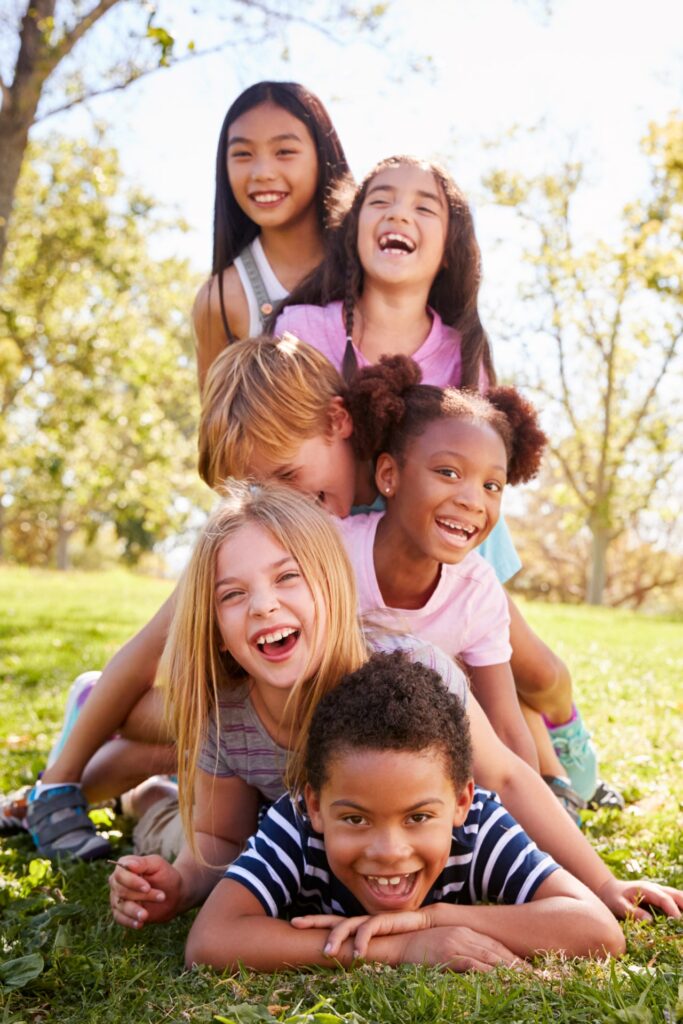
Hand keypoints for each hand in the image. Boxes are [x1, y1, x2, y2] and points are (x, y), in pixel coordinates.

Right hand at [109, 854, 181, 928]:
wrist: (173, 895)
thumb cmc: (165, 876)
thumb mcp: (158, 865)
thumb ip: (143, 862)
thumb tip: (127, 864)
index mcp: (124, 866)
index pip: (120, 874)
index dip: (132, 882)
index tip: (147, 887)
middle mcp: (117, 882)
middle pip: (122, 890)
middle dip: (142, 896)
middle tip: (161, 897)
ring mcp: (117, 898)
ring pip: (121, 906)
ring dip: (135, 911)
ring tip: (146, 915)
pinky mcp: (120, 912)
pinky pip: (120, 918)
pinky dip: (129, 922)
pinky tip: (139, 924)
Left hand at [292, 909, 431, 958]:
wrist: (424, 926)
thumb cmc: (400, 940)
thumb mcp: (378, 949)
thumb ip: (364, 952)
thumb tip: (344, 964)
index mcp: (356, 928)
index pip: (331, 924)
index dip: (314, 923)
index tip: (294, 924)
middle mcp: (360, 922)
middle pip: (332, 919)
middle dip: (313, 921)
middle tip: (295, 923)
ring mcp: (370, 921)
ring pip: (347, 924)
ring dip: (336, 938)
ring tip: (327, 953)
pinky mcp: (383, 921)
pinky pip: (368, 929)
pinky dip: (361, 941)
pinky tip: (357, 955)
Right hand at [401, 924, 520, 971]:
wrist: (396, 943)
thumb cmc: (418, 951)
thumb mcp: (444, 949)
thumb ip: (461, 954)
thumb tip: (479, 971)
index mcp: (464, 931)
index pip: (495, 945)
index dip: (512, 958)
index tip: (528, 971)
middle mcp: (463, 934)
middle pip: (497, 951)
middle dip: (517, 965)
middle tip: (535, 979)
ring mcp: (456, 942)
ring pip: (489, 958)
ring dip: (508, 971)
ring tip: (525, 983)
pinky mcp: (448, 953)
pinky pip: (473, 964)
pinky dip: (489, 974)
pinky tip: (500, 982)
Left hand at [597, 877, 682, 921]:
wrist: (610, 889)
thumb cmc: (613, 898)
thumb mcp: (618, 905)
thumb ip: (634, 912)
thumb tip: (651, 921)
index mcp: (646, 889)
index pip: (664, 899)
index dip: (673, 910)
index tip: (679, 922)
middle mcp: (656, 889)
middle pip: (676, 895)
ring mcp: (659, 892)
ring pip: (678, 896)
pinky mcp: (660, 898)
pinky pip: (675, 900)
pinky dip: (681, 907)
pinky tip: (681, 919)